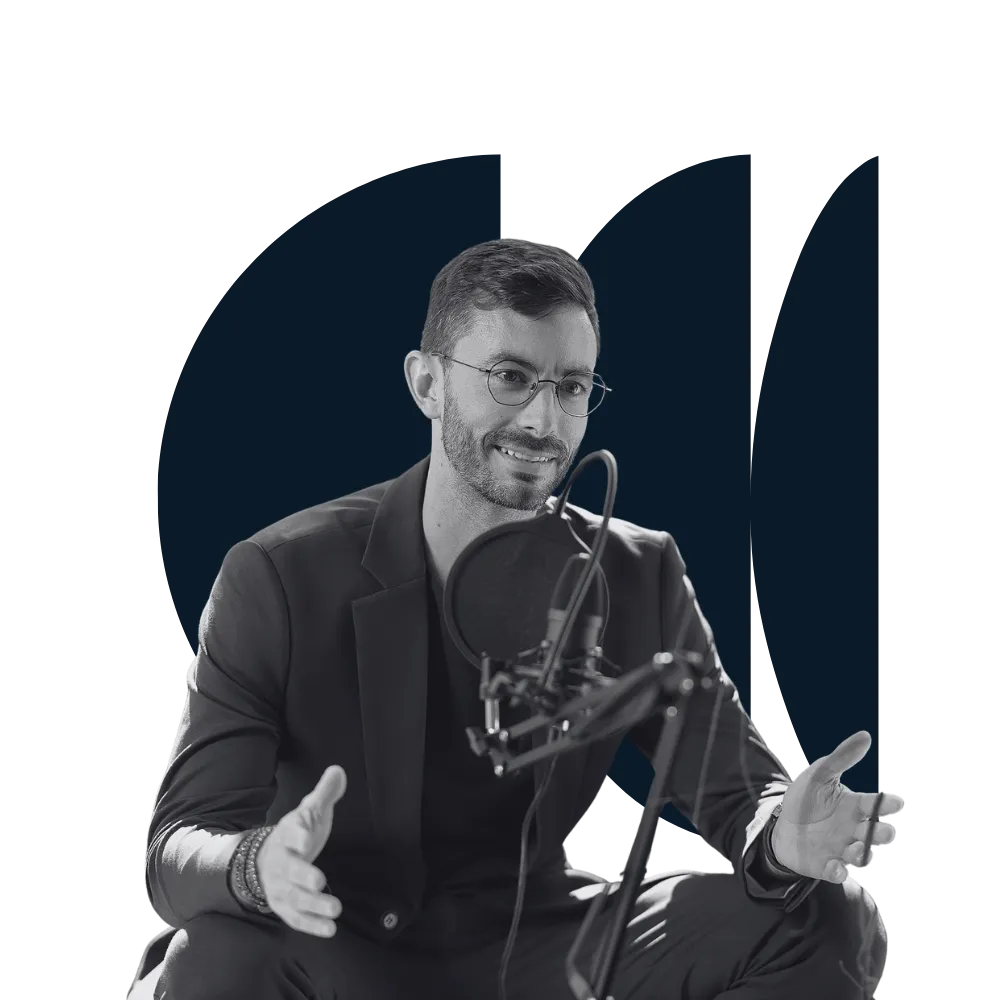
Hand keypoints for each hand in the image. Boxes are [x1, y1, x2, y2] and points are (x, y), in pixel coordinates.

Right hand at [256, 765, 347, 936]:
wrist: (263, 860)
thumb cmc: (296, 833)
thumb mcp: (309, 811)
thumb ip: (324, 793)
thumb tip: (339, 770)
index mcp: (288, 833)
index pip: (290, 831)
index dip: (297, 832)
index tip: (305, 833)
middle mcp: (281, 861)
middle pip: (290, 870)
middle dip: (303, 876)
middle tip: (320, 881)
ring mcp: (280, 886)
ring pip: (293, 898)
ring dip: (313, 905)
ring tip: (336, 910)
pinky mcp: (284, 906)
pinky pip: (295, 918)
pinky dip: (311, 925)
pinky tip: (330, 929)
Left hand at [771, 731, 903, 883]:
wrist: (782, 823)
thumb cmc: (806, 798)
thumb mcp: (819, 775)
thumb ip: (841, 758)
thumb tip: (865, 736)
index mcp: (855, 806)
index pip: (876, 805)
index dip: (886, 804)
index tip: (894, 801)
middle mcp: (854, 830)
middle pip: (876, 834)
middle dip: (883, 834)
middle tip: (885, 831)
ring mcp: (842, 849)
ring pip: (862, 856)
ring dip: (863, 854)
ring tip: (856, 848)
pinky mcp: (826, 865)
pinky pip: (837, 872)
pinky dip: (838, 871)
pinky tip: (835, 866)